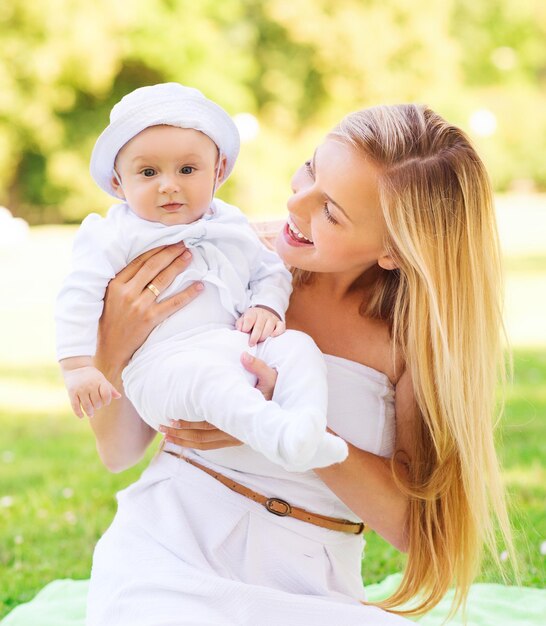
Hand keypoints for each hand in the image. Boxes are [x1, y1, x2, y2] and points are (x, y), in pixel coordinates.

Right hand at [62, 365, 120, 417]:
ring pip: (87, 406)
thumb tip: (119, 396)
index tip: (105, 402)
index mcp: (100, 381)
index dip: (107, 401)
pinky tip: (81, 416)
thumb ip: (110, 388)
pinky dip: (78, 413)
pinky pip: (75, 405)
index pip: (106, 395)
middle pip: (97, 402)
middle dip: (98, 406)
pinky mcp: (71, 392)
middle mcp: (90, 385)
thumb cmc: (92, 376)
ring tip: (91, 414)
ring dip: (90, 412)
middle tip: (96, 406)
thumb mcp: (102, 379)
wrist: (76, 368)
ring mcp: (80, 389)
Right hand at [96, 242, 202, 369]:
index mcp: (115, 284)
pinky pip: (174, 303)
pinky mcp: (150, 319)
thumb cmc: (109, 323)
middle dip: (170, 252)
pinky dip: (188, 294)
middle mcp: (127, 292)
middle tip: (183, 243)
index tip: (168, 241)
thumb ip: (123, 281)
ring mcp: (139, 306)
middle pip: (153, 266)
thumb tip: (144, 263)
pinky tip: (199, 286)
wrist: (109, 351)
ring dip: (178, 266)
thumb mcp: (108, 298)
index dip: (156, 249)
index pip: (140, 261)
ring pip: (163, 280)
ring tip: (190, 256)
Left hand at [157, 352, 278, 449]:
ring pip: (204, 444)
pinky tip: (179, 440)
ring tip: (165, 436)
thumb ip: (258, 366)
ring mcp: (234, 438)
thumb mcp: (271, 376)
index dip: (190, 424)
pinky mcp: (233, 439)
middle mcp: (236, 432)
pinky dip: (193, 444)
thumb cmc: (274, 390)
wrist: (284, 411)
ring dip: (184, 441)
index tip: (172, 418)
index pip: (209, 424)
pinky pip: (209, 445)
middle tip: (162, 427)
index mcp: (240, 417)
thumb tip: (244, 355)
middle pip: (202, 437)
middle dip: (181, 434)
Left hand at [235, 306, 284, 346]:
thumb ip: (240, 324)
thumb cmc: (252, 320)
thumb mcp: (244, 319)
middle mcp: (263, 315)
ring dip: (264, 336)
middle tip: (251, 344)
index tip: (244, 332)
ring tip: (260, 342)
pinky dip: (277, 332)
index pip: (249, 319)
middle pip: (259, 326)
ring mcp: (272, 318)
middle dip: (254, 337)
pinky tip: (272, 337)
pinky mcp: (279, 322)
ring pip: (269, 327)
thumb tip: (240, 329)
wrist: (264, 312)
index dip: (246, 327)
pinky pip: (281, 327)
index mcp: (253, 313)